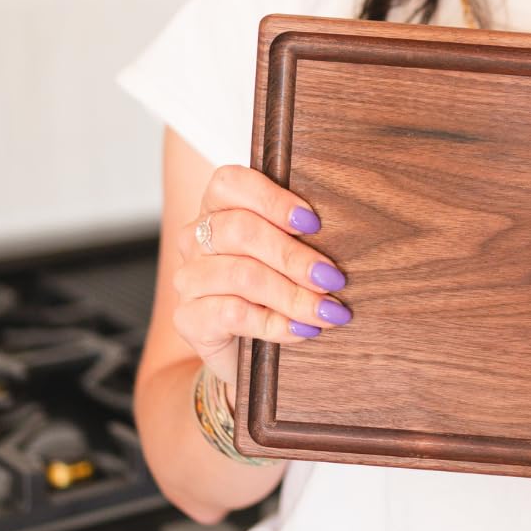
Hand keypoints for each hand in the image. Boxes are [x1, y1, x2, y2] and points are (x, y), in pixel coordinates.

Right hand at [173, 165, 350, 385]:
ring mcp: (188, 278)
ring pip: (241, 275)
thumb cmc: (273, 286)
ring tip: (327, 310)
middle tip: (332, 278)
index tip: (313, 222)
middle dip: (294, 256)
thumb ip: (299, 234)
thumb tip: (341, 234)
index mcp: (217, 206)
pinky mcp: (188, 318)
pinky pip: (233, 314)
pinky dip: (276, 323)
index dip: (273, 199)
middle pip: (241, 230)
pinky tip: (303, 330)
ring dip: (293, 294)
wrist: (243, 347)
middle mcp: (195, 237)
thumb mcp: (286, 252)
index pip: (230, 183)